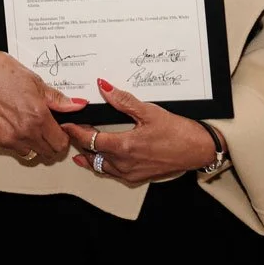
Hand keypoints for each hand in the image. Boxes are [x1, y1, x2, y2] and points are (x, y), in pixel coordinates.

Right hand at [0, 47, 84, 164]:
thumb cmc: (0, 71)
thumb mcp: (35, 81)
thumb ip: (57, 99)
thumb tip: (77, 105)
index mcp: (38, 116)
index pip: (60, 143)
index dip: (64, 136)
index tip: (62, 128)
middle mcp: (24, 132)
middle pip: (48, 153)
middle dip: (53, 142)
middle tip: (50, 127)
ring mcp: (8, 139)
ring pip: (32, 153)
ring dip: (36, 144)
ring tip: (32, 125)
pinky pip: (15, 149)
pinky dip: (19, 142)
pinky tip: (16, 124)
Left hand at [64, 79, 220, 187]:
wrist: (198, 150)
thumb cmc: (178, 131)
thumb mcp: (149, 111)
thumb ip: (123, 100)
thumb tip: (104, 87)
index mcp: (125, 147)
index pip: (90, 139)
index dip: (75, 131)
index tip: (66, 124)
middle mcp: (125, 164)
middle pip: (92, 154)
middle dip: (80, 143)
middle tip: (69, 132)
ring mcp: (131, 173)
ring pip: (101, 167)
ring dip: (89, 157)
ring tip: (79, 150)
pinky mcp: (138, 177)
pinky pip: (113, 173)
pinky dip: (103, 165)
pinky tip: (102, 160)